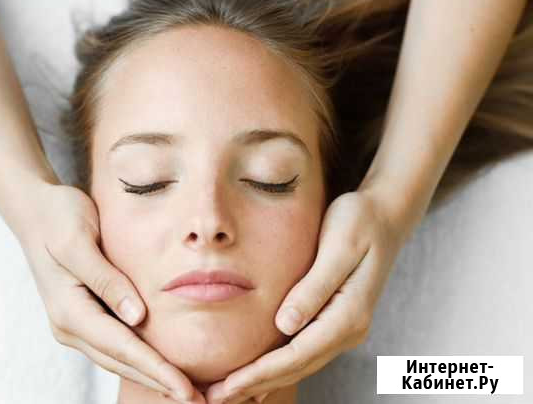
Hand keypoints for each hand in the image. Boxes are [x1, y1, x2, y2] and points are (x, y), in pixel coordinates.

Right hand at [14, 181, 205, 403]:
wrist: (36, 211)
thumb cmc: (59, 218)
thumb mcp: (80, 241)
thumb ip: (107, 280)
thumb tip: (136, 318)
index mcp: (70, 310)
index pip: (122, 347)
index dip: (155, 370)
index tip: (185, 389)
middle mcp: (70, 326)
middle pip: (121, 363)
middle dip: (159, 383)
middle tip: (197, 401)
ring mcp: (75, 324)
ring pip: (118, 360)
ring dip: (151, 377)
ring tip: (185, 391)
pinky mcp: (84, 317)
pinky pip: (115, 345)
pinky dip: (140, 359)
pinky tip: (161, 365)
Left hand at [205, 189, 415, 403]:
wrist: (386, 214)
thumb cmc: (360, 222)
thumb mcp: (338, 247)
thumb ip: (313, 287)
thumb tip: (285, 325)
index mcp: (349, 314)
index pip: (297, 354)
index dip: (260, 373)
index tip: (228, 385)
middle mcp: (349, 329)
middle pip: (297, 367)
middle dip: (256, 385)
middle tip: (215, 398)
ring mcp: (345, 327)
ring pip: (300, 364)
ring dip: (264, 381)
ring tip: (230, 392)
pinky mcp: (336, 320)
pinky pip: (304, 352)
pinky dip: (279, 367)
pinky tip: (260, 378)